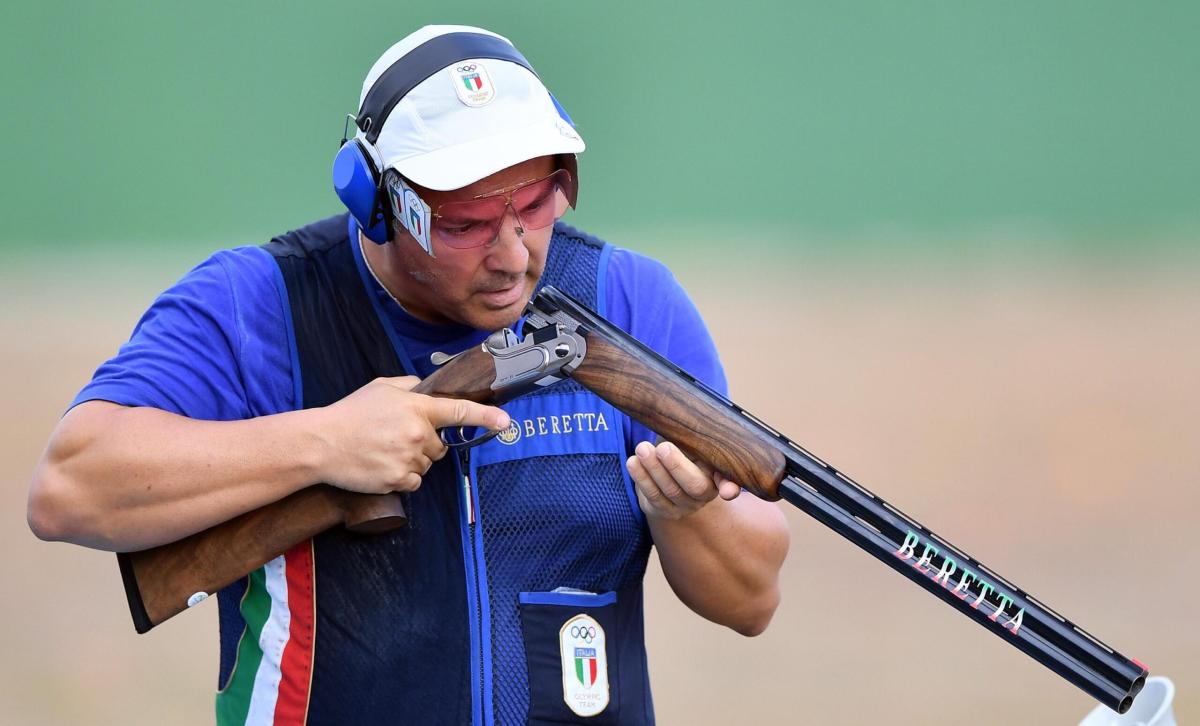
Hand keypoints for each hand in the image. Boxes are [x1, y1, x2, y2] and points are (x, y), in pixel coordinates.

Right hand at [311, 376, 509, 493]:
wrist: (321, 443)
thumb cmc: (351, 413)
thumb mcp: (381, 387)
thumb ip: (411, 386)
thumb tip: (428, 389)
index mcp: (416, 408)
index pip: (458, 411)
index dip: (485, 416)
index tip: (505, 421)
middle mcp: (417, 434)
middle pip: (440, 445)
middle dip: (427, 443)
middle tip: (397, 437)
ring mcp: (408, 459)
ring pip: (427, 464)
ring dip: (413, 460)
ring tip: (384, 451)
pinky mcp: (397, 480)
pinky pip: (414, 481)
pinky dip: (403, 477)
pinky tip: (383, 466)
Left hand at [626, 440, 741, 519]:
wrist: (666, 475)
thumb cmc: (682, 451)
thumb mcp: (690, 442)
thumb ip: (693, 435)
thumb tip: (684, 411)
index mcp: (717, 475)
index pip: (729, 482)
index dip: (731, 487)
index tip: (728, 491)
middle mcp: (704, 494)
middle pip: (694, 486)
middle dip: (677, 466)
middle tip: (663, 447)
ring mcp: (684, 506)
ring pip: (670, 491)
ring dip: (654, 469)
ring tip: (642, 449)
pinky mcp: (663, 510)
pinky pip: (652, 496)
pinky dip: (641, 478)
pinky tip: (633, 463)